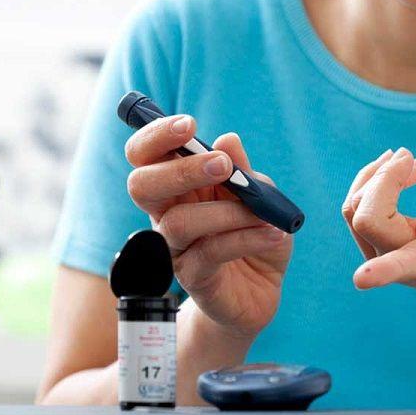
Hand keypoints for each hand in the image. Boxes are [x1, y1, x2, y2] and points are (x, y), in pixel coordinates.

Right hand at [125, 115, 291, 338]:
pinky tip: (273, 233)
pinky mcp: (193, 278)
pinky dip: (247, 238)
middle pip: (141, 186)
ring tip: (263, 215)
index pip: (145, 156)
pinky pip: (211, 252)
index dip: (156, 136)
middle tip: (221, 165)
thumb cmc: (255, 234)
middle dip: (180, 170)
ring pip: (180, 223)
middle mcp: (167, 215)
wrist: (262, 290)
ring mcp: (176, 249)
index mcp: (178, 187)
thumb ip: (243, 172)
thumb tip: (228, 139)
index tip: (189, 124)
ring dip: (228, 212)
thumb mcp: (260, 196)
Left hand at [342, 147, 415, 329]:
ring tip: (407, 158)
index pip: (412, 262)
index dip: (387, 269)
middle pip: (368, 221)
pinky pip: (355, 213)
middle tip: (412, 156)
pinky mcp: (381, 249)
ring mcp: (391, 257)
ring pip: (354, 215)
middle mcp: (411, 262)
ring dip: (371, 177)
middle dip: (381, 178)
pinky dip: (369, 183)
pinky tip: (398, 171)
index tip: (363, 279)